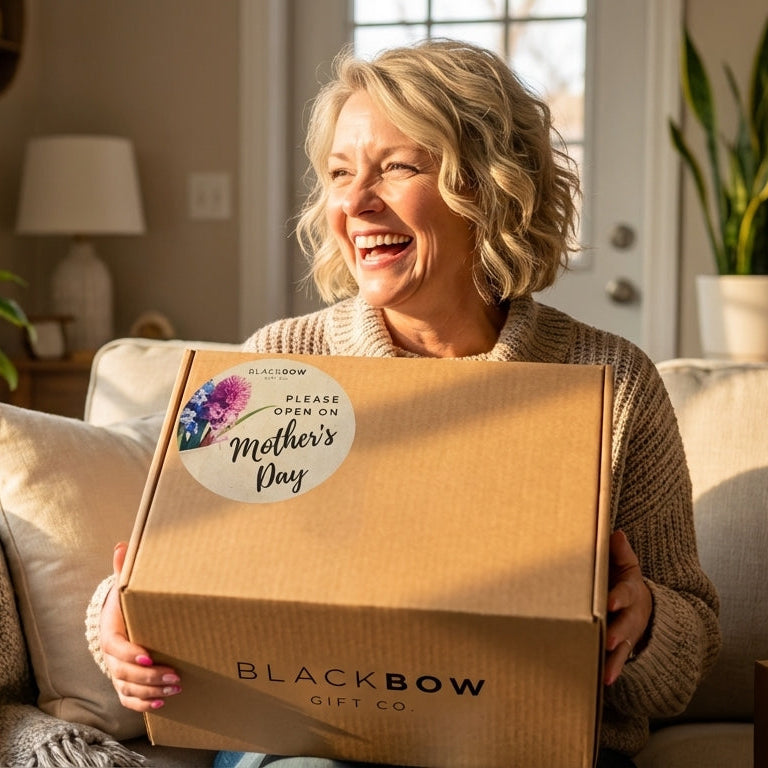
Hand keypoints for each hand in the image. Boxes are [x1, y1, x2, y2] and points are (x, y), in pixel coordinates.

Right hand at [100, 542, 181, 711]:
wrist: (115, 623)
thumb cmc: (124, 604)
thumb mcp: (124, 587)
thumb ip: (124, 570)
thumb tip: (123, 545)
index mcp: (110, 635)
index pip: (117, 649)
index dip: (131, 655)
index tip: (149, 655)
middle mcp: (110, 658)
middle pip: (125, 673)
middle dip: (150, 677)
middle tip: (176, 675)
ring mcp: (116, 673)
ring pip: (129, 689)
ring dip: (152, 692)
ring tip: (177, 687)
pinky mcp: (124, 684)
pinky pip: (128, 699)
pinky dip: (143, 704)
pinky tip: (163, 702)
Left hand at [604, 530, 651, 685]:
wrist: (644, 605)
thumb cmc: (625, 581)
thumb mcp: (626, 565)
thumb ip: (620, 552)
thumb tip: (616, 534)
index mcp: (630, 591)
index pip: (625, 593)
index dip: (618, 597)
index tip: (609, 602)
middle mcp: (632, 615)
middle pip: (626, 624)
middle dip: (618, 631)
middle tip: (609, 638)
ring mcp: (629, 633)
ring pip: (624, 647)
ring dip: (615, 658)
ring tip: (605, 670)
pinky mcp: (624, 648)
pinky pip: (619, 661)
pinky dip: (612, 670)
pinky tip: (603, 680)